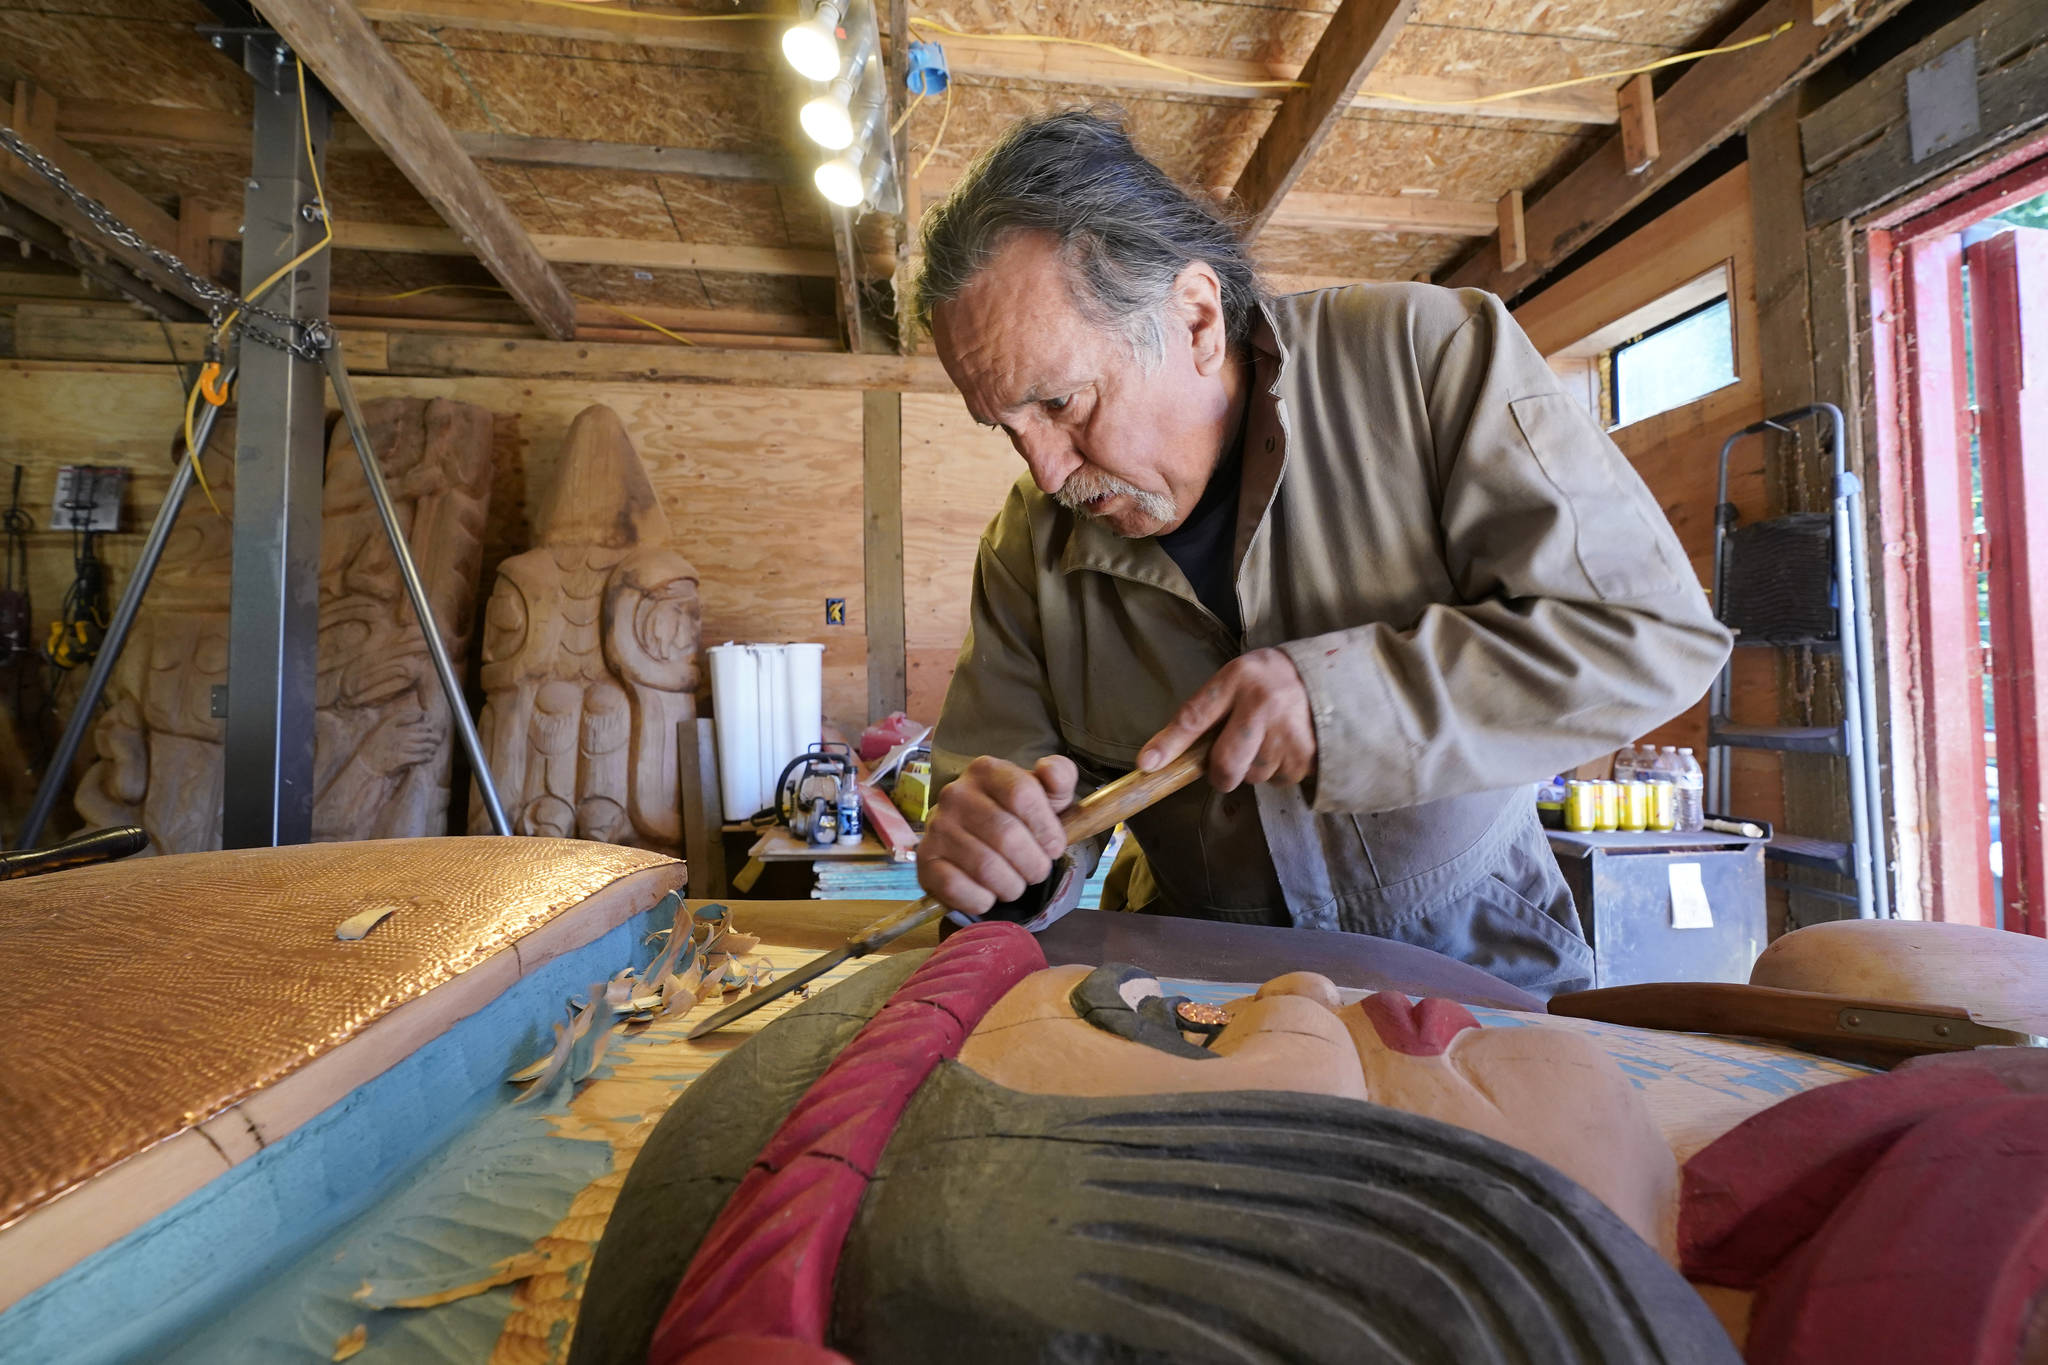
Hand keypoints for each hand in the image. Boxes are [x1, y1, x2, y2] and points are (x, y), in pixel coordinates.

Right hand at [916, 754, 1077, 914]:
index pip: (1022, 794)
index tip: (1054, 847)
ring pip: (985, 867)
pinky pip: (957, 887)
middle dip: (1033, 864)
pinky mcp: (925, 860)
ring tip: (1015, 883)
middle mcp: (955, 794)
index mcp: (986, 771)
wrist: (976, 837)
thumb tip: (1049, 771)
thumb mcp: (1046, 793)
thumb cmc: (1017, 816)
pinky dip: (982, 899)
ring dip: (1011, 886)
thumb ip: (1059, 776)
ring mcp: (936, 827)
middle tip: (1037, 872)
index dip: (1046, 828)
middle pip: (1006, 835)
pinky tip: (989, 893)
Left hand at [1138, 648, 1315, 789]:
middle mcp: (1263, 705)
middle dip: (1220, 774)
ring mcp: (1288, 733)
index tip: (1147, 765)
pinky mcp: (1308, 755)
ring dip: (1252, 768)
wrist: (1327, 678)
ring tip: (1268, 739)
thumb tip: (1163, 756)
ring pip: (1252, 777)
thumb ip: (1205, 711)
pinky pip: (1277, 780)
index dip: (1169, 745)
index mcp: (1238, 680)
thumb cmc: (1267, 680)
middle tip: (1227, 762)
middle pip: (1226, 765)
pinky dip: (1276, 770)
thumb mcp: (1234, 680)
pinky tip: (1285, 745)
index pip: (1195, 717)